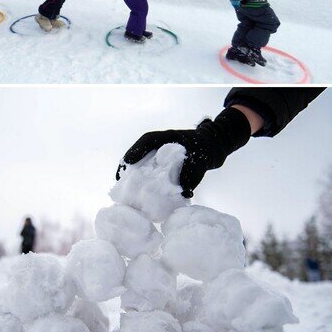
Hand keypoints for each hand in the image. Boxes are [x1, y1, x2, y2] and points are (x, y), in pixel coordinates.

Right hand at [116, 107, 251, 197]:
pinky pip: (147, 168)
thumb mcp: (201, 160)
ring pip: (140, 160)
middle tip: (119, 180)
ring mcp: (159, 153)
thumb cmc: (205, 150)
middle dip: (128, 165)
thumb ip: (192, 173)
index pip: (148, 140)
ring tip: (123, 188)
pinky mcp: (162, 163)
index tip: (128, 162)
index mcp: (167, 138)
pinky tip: (137, 191)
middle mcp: (160, 144)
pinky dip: (140, 177)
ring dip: (132, 173)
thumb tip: (184, 193)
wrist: (213, 147)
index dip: (136, 151)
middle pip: (139, 151)